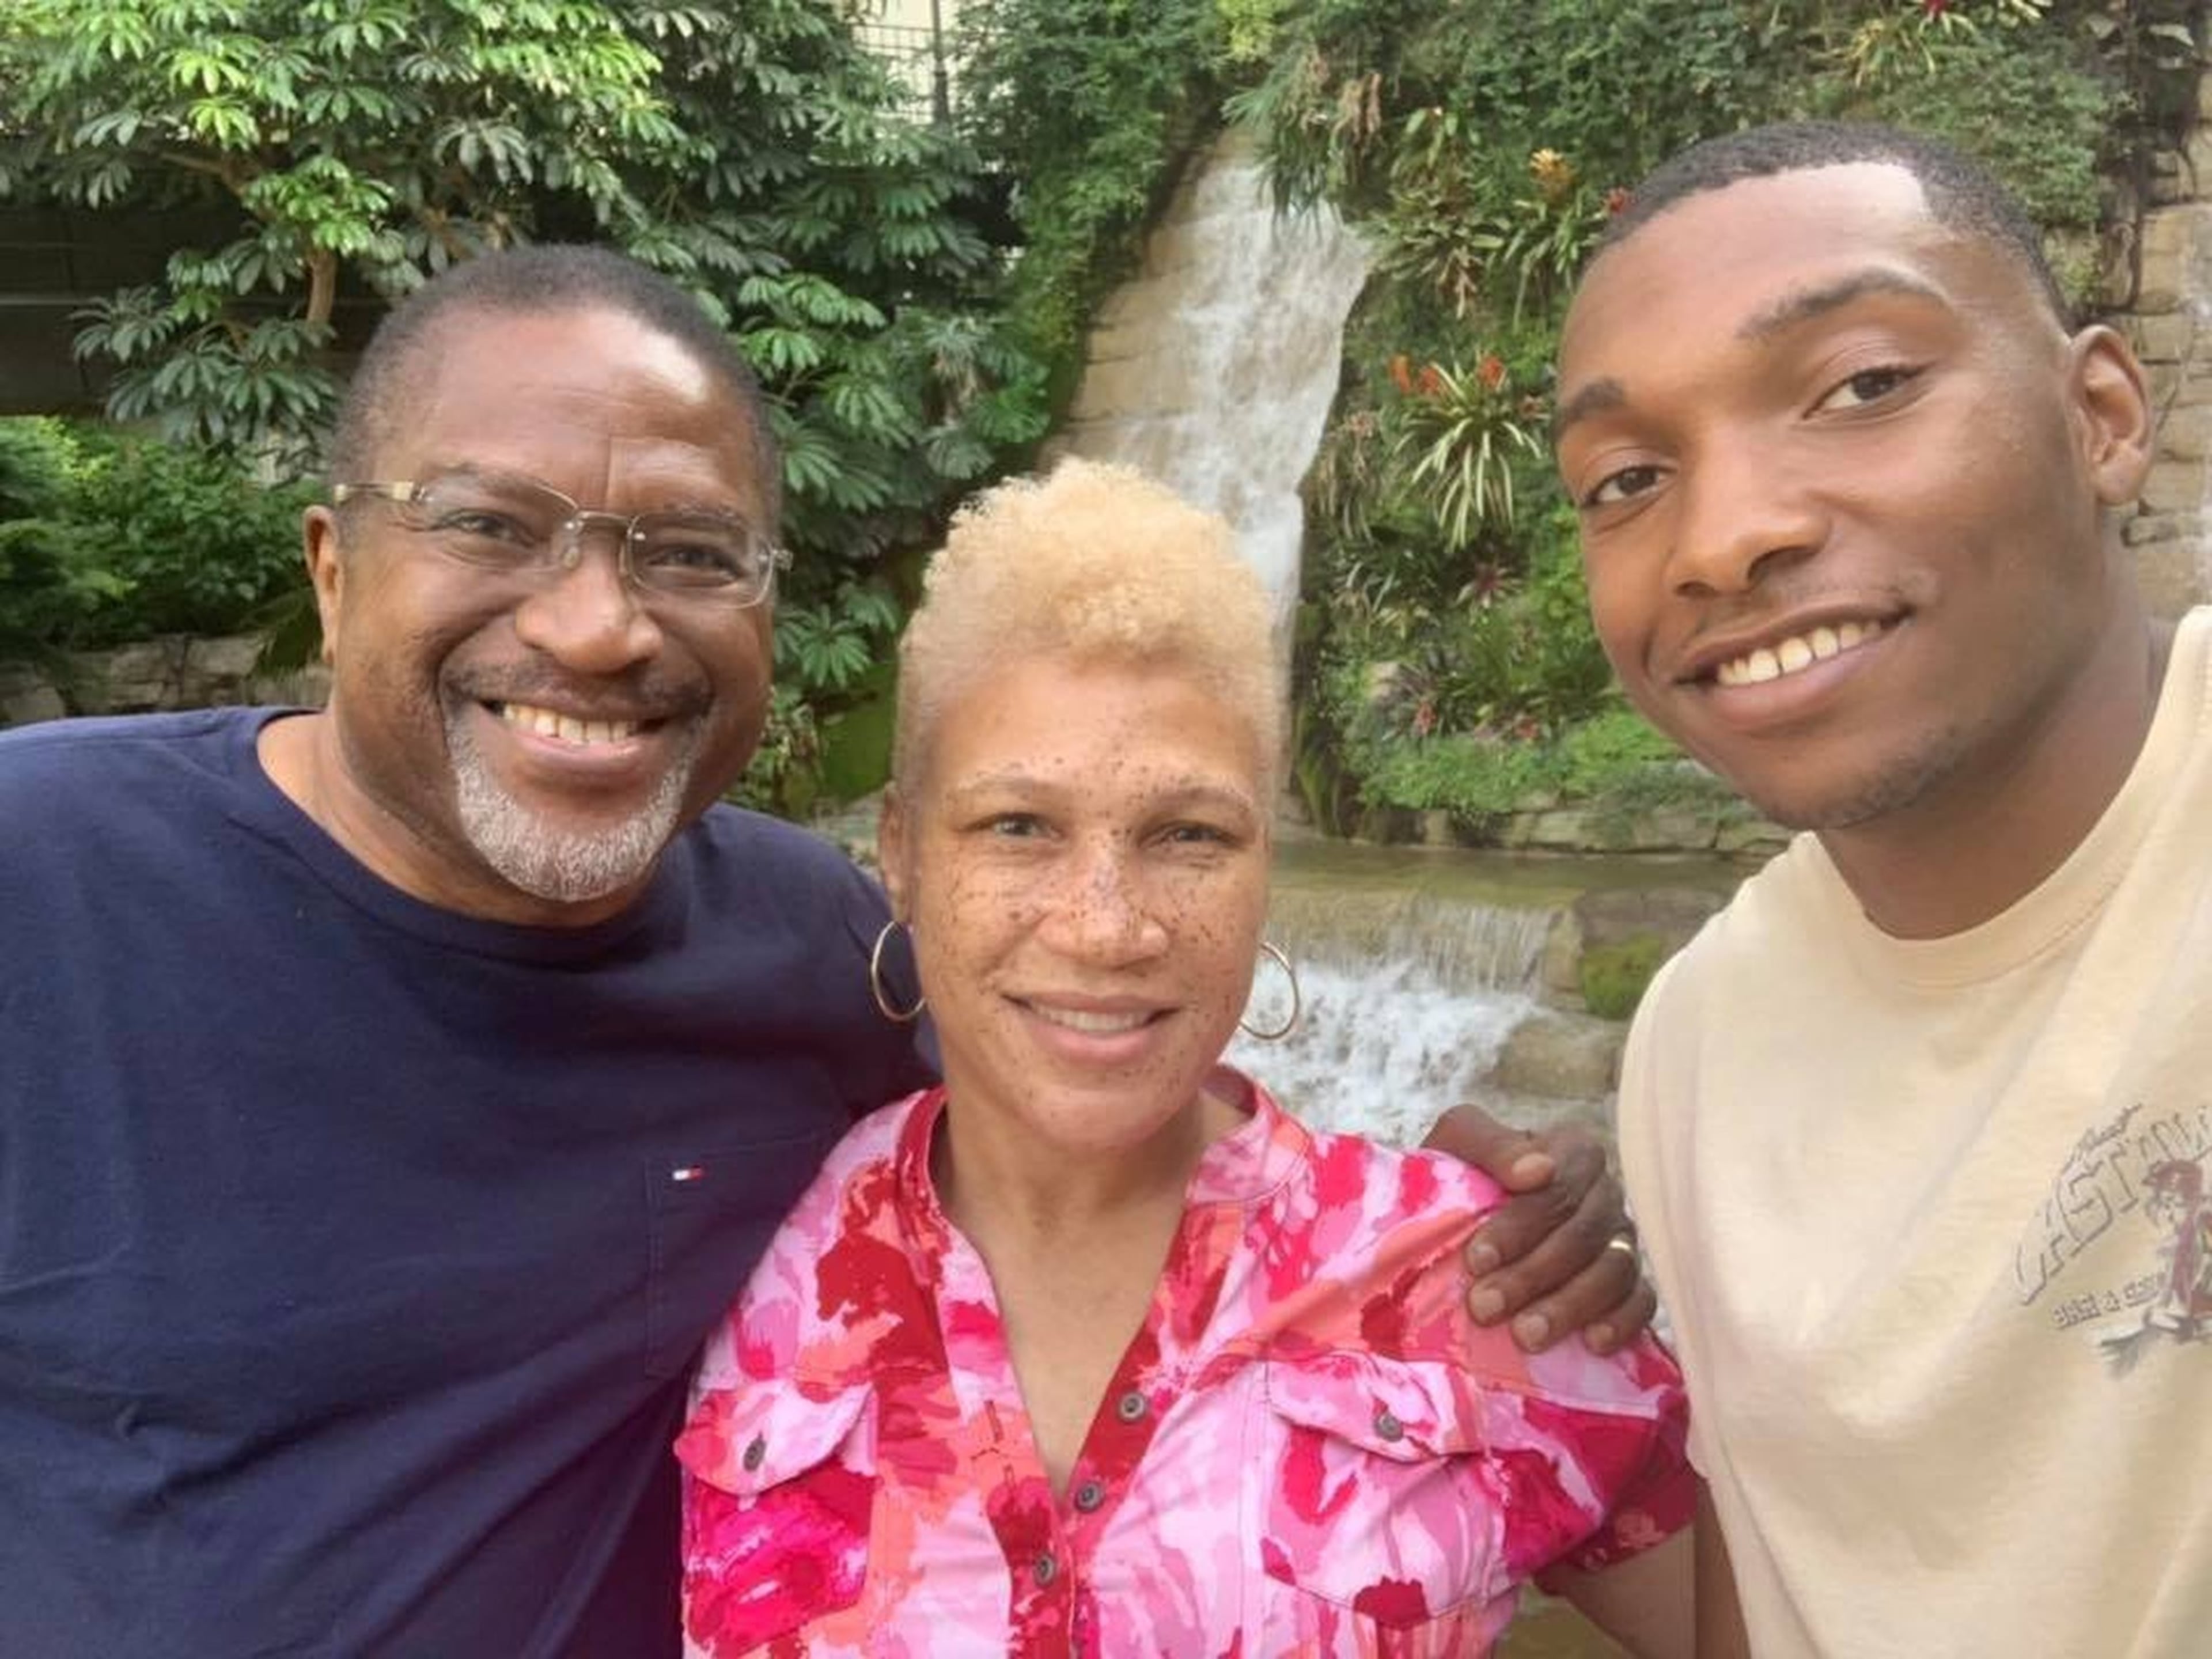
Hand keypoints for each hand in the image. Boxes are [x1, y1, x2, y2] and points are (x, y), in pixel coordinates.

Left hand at [1422, 1103, 1654, 1354]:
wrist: (1459, 1214)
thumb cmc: (1461, 1172)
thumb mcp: (1459, 1142)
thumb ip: (1492, 1146)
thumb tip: (1537, 1170)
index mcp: (1572, 1153)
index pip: (1560, 1188)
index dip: (1520, 1225)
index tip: (1477, 1259)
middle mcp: (1605, 1195)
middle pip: (1583, 1235)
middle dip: (1532, 1274)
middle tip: (1484, 1307)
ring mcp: (1622, 1241)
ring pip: (1614, 1271)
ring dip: (1569, 1305)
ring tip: (1525, 1335)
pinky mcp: (1631, 1285)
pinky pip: (1642, 1302)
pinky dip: (1621, 1322)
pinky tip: (1591, 1342)